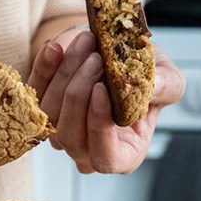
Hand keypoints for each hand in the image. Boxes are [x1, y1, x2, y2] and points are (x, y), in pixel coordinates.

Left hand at [27, 29, 184, 173]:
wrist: (115, 53)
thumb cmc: (142, 75)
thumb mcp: (167, 78)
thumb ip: (165, 85)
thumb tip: (152, 86)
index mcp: (122, 154)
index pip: (105, 157)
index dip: (99, 127)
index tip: (101, 89)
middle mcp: (85, 150)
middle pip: (70, 135)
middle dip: (80, 92)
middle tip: (97, 58)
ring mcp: (59, 132)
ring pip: (50, 114)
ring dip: (65, 74)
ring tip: (86, 43)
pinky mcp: (39, 110)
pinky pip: (33, 95)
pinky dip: (43, 69)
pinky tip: (56, 48)